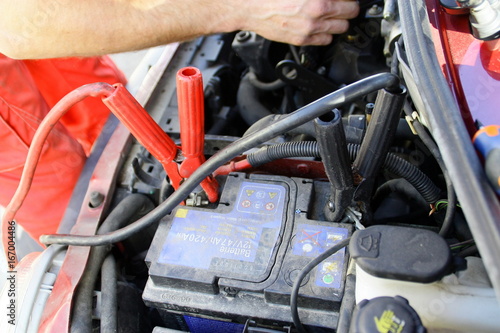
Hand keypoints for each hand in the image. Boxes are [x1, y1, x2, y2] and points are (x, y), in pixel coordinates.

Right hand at [237, 0, 358, 45]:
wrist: (251, 8)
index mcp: (318, 0)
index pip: (349, 2)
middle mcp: (316, 15)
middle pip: (349, 15)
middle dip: (347, 9)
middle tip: (344, 5)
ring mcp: (309, 30)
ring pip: (340, 29)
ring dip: (339, 22)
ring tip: (332, 16)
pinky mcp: (301, 40)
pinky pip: (326, 40)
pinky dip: (326, 33)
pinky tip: (320, 26)